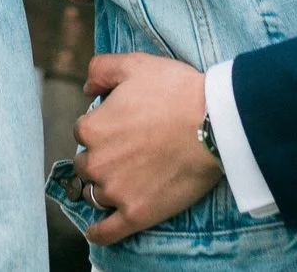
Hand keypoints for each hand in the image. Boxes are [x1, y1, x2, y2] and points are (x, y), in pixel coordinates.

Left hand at [73, 52, 221, 244]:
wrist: (213, 124)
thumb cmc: (175, 91)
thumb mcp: (134, 64)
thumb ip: (101, 69)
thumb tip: (86, 87)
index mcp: (92, 128)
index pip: (83, 131)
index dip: (103, 127)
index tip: (123, 126)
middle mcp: (97, 162)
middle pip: (87, 164)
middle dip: (102, 158)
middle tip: (129, 151)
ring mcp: (116, 191)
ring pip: (96, 193)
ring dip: (105, 187)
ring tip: (126, 181)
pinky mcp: (137, 214)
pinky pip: (107, 231)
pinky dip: (99, 232)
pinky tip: (95, 231)